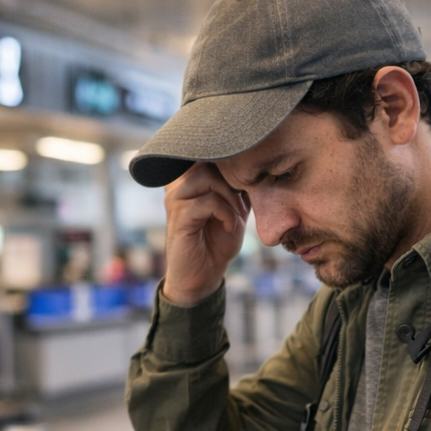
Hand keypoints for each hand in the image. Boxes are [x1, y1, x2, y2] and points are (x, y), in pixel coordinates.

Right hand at [161, 162, 251, 305]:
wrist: (202, 277)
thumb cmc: (217, 242)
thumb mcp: (235, 210)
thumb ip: (239, 188)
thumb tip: (255, 166)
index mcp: (189, 181)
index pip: (209, 153)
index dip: (233, 163)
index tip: (248, 186)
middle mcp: (178, 186)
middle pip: (207, 160)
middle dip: (233, 179)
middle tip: (245, 202)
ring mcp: (175, 201)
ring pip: (206, 177)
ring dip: (230, 195)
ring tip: (239, 213)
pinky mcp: (179, 218)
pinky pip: (207, 202)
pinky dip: (226, 213)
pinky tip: (230, 227)